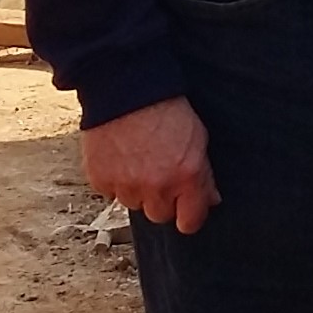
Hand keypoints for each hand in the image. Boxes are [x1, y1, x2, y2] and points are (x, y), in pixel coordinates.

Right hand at [81, 95, 218, 229]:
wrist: (125, 89)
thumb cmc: (165, 108)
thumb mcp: (197, 137)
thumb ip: (204, 174)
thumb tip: (211, 199)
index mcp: (185, 177)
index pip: (189, 222)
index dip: (188, 215)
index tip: (185, 208)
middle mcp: (156, 187)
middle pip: (159, 215)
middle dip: (161, 199)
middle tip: (158, 173)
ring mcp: (126, 185)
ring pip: (133, 204)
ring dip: (136, 189)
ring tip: (137, 159)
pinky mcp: (100, 179)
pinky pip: (109, 193)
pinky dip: (113, 180)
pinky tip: (119, 157)